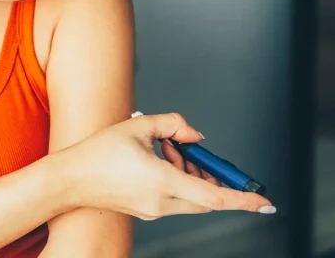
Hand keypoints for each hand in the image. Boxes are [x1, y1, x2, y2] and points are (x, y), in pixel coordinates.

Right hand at [60, 112, 274, 219]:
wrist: (69, 179)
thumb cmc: (97, 153)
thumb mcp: (138, 127)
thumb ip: (173, 125)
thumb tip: (195, 135)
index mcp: (163, 182)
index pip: (215, 197)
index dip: (244, 200)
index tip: (265, 204)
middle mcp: (162, 202)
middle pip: (206, 197)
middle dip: (208, 174)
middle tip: (193, 152)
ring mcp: (154, 210)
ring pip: (190, 197)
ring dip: (189, 175)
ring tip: (165, 149)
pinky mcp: (146, 210)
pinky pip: (174, 198)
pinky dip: (176, 180)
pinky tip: (156, 160)